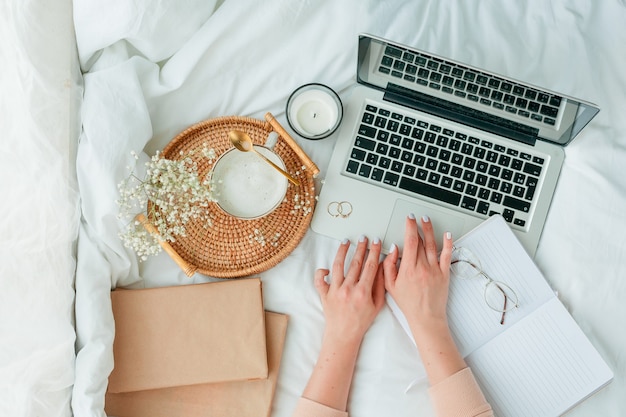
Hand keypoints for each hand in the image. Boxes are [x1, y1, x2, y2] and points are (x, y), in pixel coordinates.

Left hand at [314, 236, 385, 343]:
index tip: (375, 242)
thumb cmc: (361, 321)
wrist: (343, 335)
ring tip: (346, 242)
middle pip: (355, 263)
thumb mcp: (377, 305)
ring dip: (342, 251)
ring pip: (338, 266)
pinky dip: (321, 272)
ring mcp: (335, 291)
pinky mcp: (324, 294)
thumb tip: (381, 266)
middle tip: (363, 238)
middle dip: (360, 248)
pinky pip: (319, 280)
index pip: (370, 266)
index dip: (373, 251)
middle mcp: (348, 289)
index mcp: (363, 292)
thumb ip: (380, 285)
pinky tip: (327, 267)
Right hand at [382, 214, 463, 384]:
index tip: (408, 219)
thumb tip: (393, 250)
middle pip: (421, 241)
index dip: (409, 227)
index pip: (410, 241)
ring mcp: (435, 270)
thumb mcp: (390, 285)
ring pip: (433, 245)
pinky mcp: (445, 274)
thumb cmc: (408, 303)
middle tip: (416, 218)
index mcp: (408, 269)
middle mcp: (423, 267)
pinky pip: (447, 256)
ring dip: (430, 230)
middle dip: (418, 226)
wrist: (426, 317)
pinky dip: (448, 244)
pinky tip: (448, 235)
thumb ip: (388, 266)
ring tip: (427, 220)